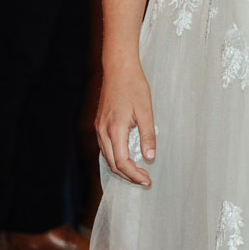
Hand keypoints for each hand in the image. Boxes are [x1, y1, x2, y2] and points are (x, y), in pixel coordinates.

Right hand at [95, 62, 156, 186]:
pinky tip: (126, 158)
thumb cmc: (134, 86)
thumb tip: (149, 157)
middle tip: (145, 179)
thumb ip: (147, 136)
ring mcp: (99, 128)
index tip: (147, 180)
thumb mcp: (146, 111)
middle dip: (128, 175)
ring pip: (107, 157)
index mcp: (115, 130)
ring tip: (138, 172)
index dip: (134, 175)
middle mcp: (103, 131)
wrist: (118, 69)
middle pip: (112, 164)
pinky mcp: (100, 124)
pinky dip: (115, 157)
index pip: (122, 162)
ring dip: (121, 168)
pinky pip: (105, 147)